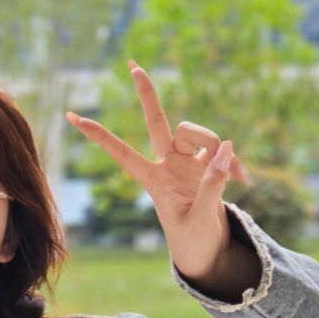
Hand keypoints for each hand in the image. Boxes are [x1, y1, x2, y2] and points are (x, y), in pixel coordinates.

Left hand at [66, 62, 251, 277]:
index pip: (123, 153)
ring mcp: (189, 161)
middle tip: (132, 65)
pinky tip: (245, 181)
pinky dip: (234, 163)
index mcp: (153, 181)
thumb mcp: (201, 217)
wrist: (208, 252)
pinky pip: (223, 149)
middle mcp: (168, 164)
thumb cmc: (194, 241)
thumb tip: (226, 146)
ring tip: (234, 175)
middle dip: (147, 94)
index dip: (99, 137)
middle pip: (157, 120)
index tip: (73, 117)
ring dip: (216, 144)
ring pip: (199, 132)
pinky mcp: (210, 163)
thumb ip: (212, 183)